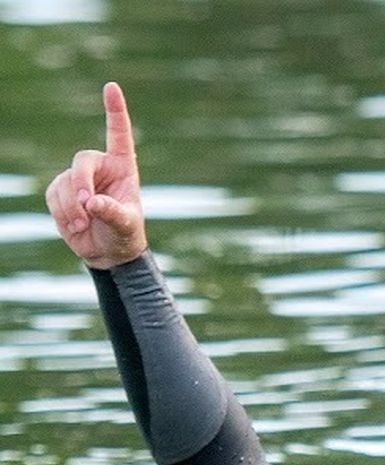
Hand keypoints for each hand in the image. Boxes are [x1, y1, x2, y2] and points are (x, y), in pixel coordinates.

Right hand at [45, 82, 146, 268]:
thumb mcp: (126, 225)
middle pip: (82, 161)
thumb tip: (93, 203)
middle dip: (81, 185)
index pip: (119, 134)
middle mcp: (100, 168)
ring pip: (65, 182)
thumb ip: (112, 213)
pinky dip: (62, 213)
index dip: (115, 110)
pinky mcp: (61, 190)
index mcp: (123, 167)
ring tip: (86, 226)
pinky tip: (76, 226)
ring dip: (72, 208)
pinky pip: (53, 195)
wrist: (108, 252)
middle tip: (88, 209)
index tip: (111, 87)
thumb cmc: (125, 234)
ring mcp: (78, 178)